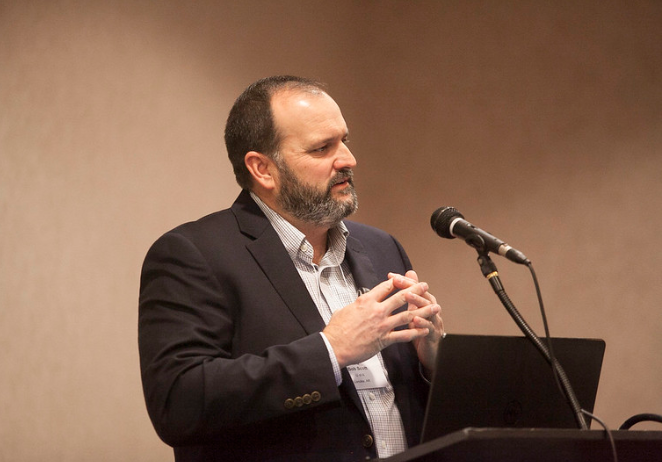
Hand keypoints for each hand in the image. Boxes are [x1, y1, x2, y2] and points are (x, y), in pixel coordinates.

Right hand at [323, 276, 440, 368]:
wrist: (334, 347)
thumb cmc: (336, 330)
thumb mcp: (344, 310)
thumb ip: (355, 305)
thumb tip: (358, 304)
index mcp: (366, 301)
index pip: (386, 287)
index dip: (398, 282)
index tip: (405, 279)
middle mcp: (377, 311)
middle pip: (401, 297)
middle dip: (416, 291)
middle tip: (424, 286)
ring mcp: (382, 325)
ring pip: (407, 315)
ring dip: (423, 310)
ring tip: (434, 307)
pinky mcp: (384, 340)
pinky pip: (404, 335)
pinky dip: (416, 332)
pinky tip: (424, 330)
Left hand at [389, 270, 443, 373]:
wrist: (429, 352)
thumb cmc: (419, 330)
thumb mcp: (412, 311)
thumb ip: (408, 295)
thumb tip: (402, 278)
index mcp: (425, 303)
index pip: (416, 287)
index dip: (405, 281)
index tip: (392, 276)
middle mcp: (431, 309)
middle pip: (423, 294)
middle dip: (411, 286)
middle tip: (399, 281)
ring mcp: (434, 321)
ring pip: (428, 309)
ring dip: (418, 301)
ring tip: (408, 295)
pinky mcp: (434, 335)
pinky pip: (429, 328)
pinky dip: (422, 324)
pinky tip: (414, 320)